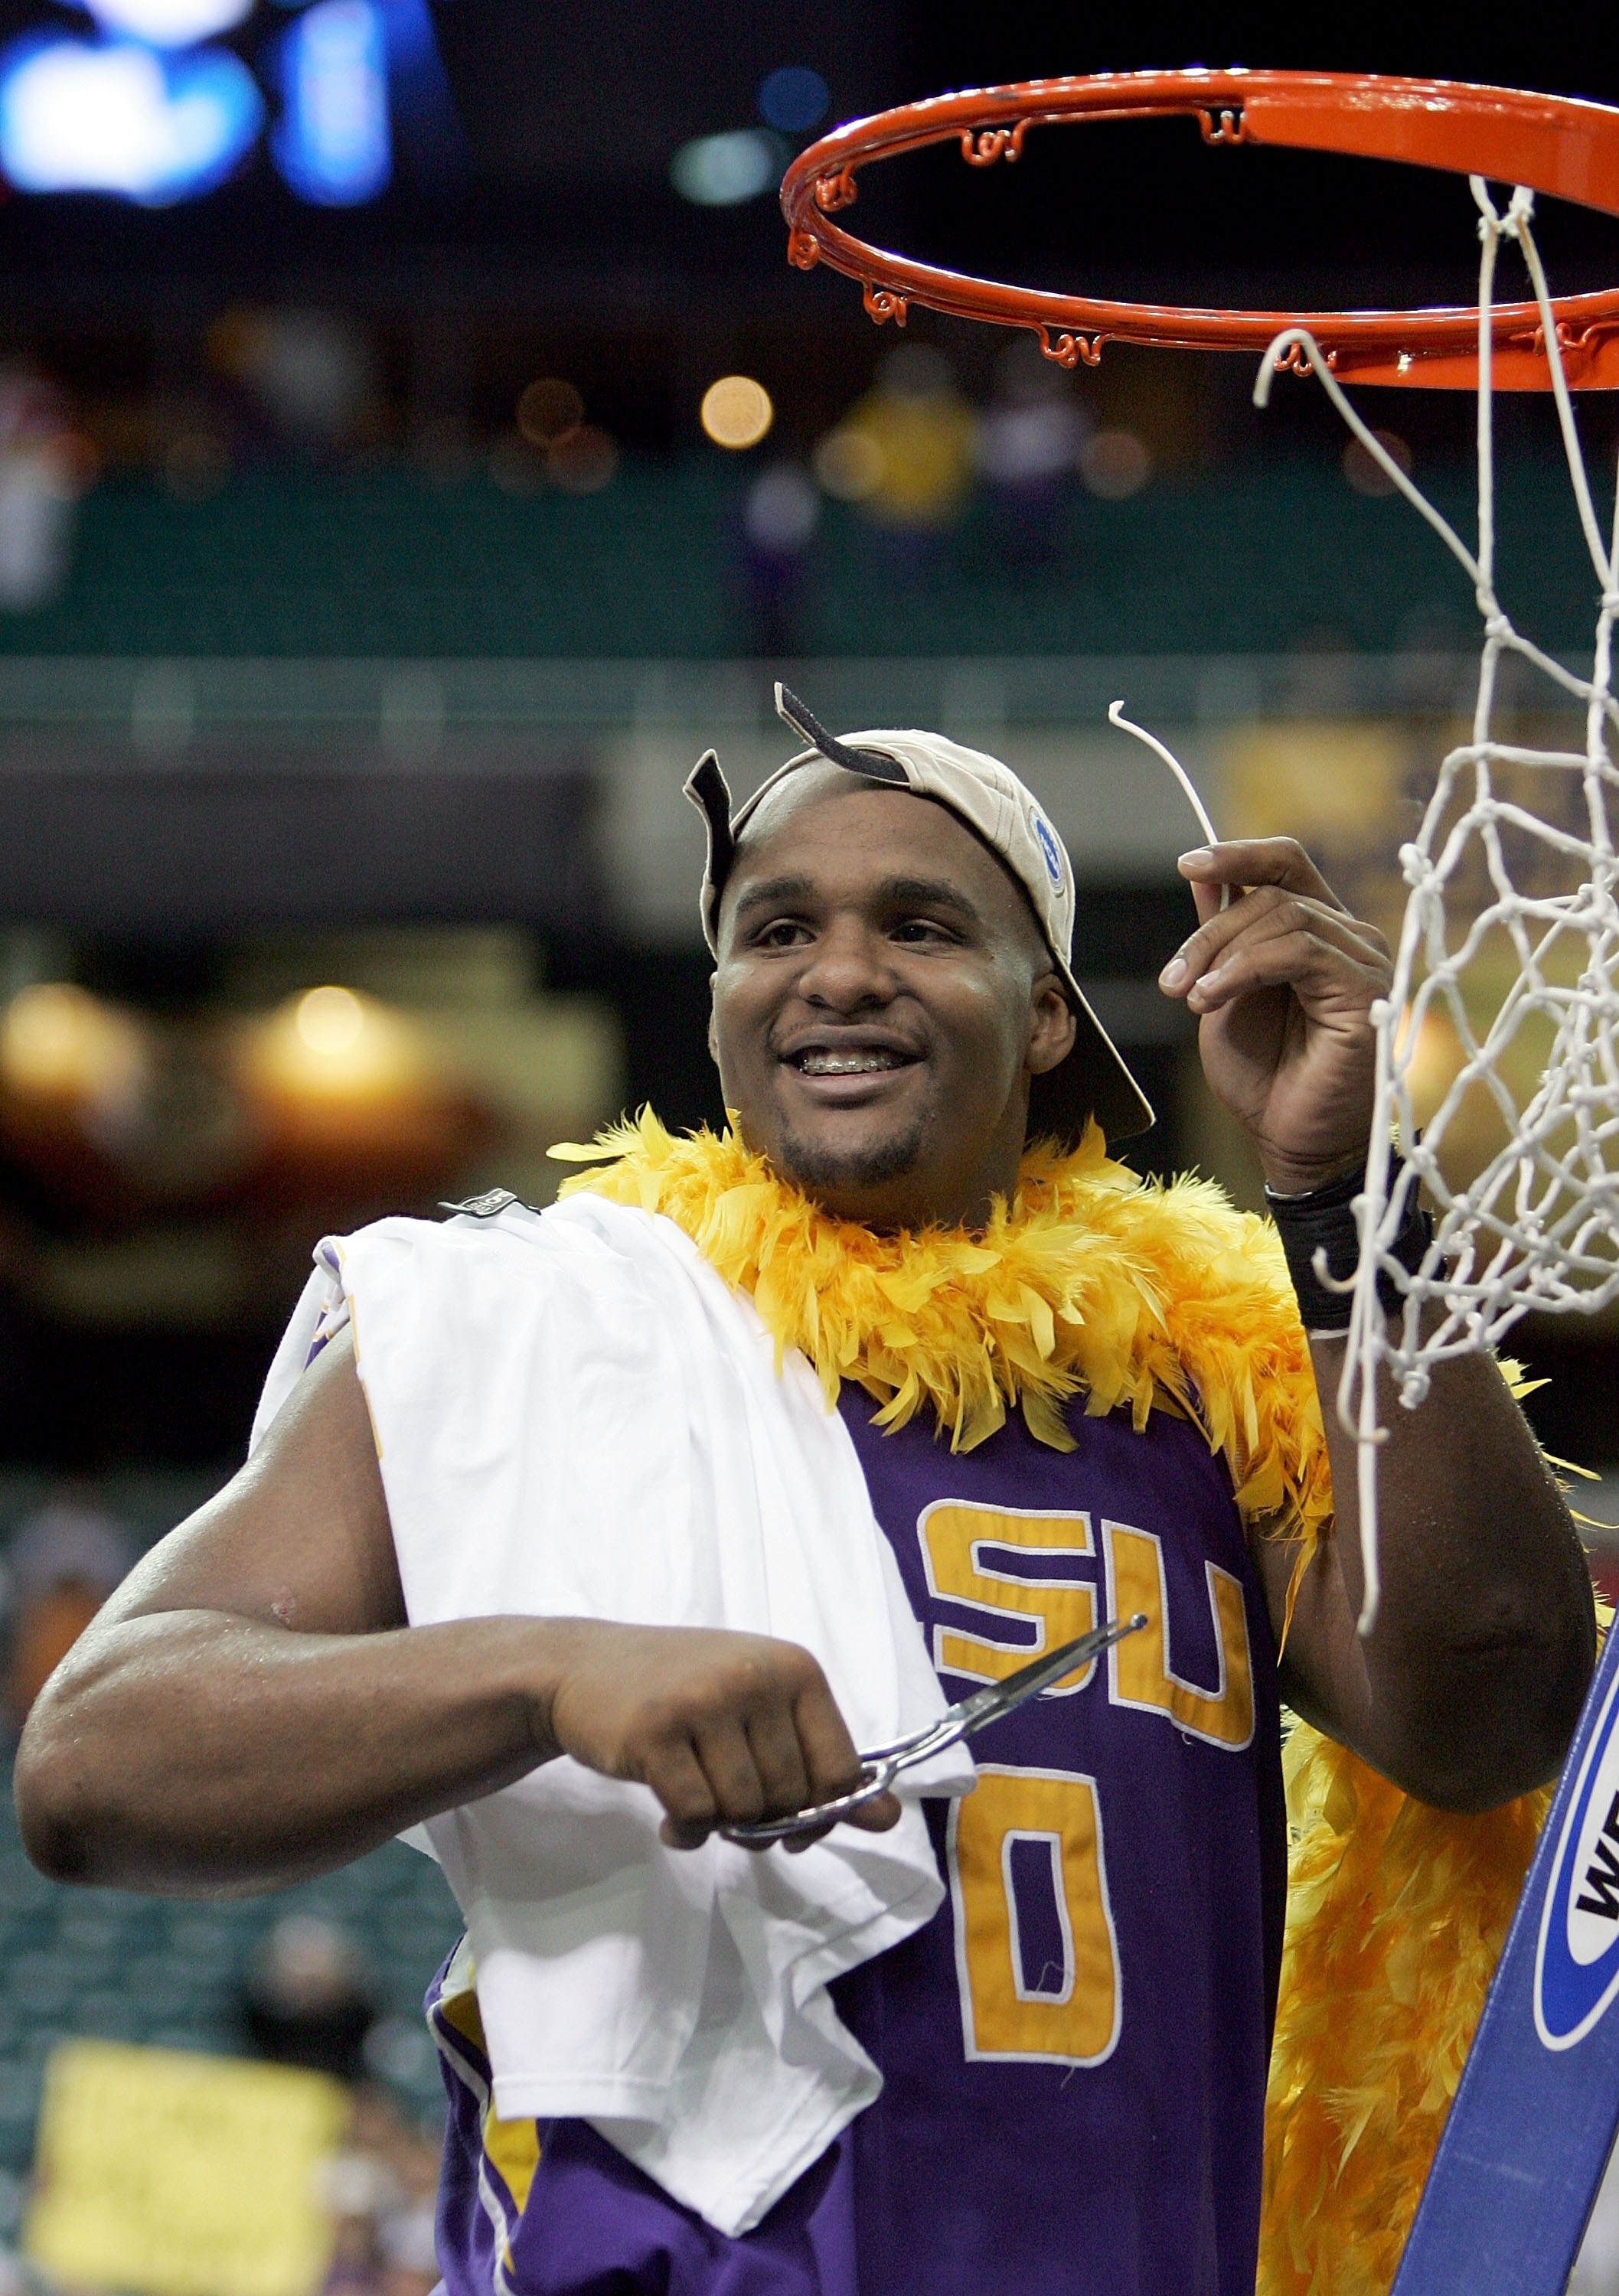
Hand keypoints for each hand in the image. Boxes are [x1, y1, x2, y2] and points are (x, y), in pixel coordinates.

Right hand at [543, 1620, 900, 1851]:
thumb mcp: (762, 1714)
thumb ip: (825, 1767)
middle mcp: (756, 1676)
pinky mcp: (655, 1731)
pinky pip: (696, 1816)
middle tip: (727, 1806)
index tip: (790, 1821)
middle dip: (762, 1823)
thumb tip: (891, 1820)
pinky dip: (686, 1833)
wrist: (584, 1668)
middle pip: (790, 1799)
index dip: (820, 1814)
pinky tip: (669, 1818)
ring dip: (721, 1828)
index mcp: (796, 1668)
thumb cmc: (685, 1693)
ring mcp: (704, 1700)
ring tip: (695, 1802)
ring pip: (744, 1810)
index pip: (840, 1771)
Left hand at [1157, 839, 1391, 1193]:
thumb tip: (1204, 878)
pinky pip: (1300, 951)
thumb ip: (1223, 937)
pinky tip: (1211, 999)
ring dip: (1221, 952)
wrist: (1288, 1139)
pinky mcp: (1366, 990)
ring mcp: (1363, 961)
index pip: (1287, 864)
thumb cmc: (1263, 1075)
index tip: (1187, 865)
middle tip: (1172, 980)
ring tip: (1190, 996)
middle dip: (1209, 931)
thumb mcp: (1225, 993)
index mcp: (1318, 931)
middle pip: (1273, 893)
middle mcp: (1349, 938)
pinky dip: (1244, 969)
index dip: (1239, 854)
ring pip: (1285, 916)